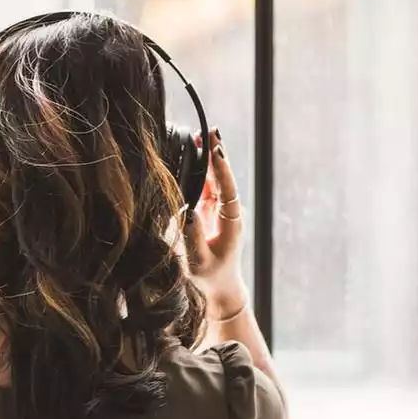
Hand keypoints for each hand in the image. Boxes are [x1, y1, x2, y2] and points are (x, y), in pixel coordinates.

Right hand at [183, 129, 247, 318]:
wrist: (221, 287)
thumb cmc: (210, 276)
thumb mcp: (198, 260)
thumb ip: (192, 237)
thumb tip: (185, 211)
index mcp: (232, 221)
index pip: (227, 189)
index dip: (222, 169)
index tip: (216, 150)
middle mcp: (230, 211)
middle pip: (223, 177)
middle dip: (216, 154)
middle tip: (209, 131)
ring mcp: (221, 209)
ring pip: (216, 178)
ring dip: (208, 158)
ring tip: (200, 136)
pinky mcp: (211, 209)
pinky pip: (207, 185)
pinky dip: (201, 169)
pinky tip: (194, 153)